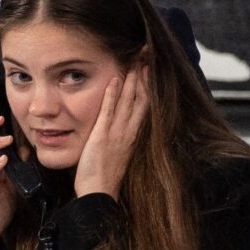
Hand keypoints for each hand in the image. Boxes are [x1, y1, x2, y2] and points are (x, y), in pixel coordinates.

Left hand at [74, 64, 149, 198]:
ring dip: (132, 80)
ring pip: (128, 101)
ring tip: (136, 61)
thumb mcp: (118, 154)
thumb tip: (121, 128)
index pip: (145, 105)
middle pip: (141, 98)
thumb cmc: (105, 177)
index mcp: (133, 135)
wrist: (100, 193)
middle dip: (145, 76)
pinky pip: (109, 111)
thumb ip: (121, 138)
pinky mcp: (102, 136)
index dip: (148, 85)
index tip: (149, 68)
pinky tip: (115, 80)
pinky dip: (112, 94)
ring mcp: (117, 133)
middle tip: (147, 56)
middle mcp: (129, 132)